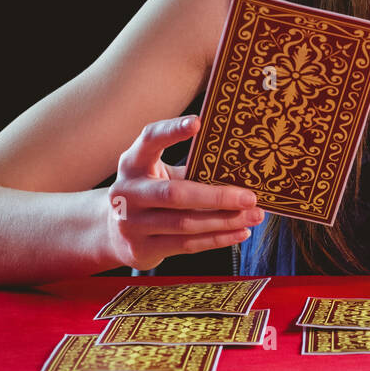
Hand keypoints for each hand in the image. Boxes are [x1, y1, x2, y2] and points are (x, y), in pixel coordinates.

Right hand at [105, 116, 263, 270]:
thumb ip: (190, 169)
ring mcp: (130, 223)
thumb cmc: (152, 193)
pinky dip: (217, 238)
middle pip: (175, 194)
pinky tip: (240, 231)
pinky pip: (186, 244)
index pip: (149, 140)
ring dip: (225, 221)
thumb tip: (242, 169)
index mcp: (132, 163)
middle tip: (250, 196)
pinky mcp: (141, 248)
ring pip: (185, 223)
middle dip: (217, 197)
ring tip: (254, 215)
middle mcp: (126, 192)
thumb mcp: (161, 174)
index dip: (171, 131)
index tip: (198, 122)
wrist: (115, 233)